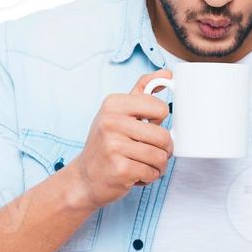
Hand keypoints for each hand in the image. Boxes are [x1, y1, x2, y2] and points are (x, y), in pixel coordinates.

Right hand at [70, 68, 173, 209]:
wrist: (84, 178)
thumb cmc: (106, 143)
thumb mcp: (118, 112)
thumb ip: (143, 92)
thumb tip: (167, 73)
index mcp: (113, 104)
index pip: (160, 108)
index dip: (160, 121)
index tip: (147, 126)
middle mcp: (111, 122)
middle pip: (163, 135)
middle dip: (164, 148)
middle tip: (150, 151)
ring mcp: (114, 146)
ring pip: (160, 156)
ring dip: (157, 165)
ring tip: (142, 163)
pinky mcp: (120, 169)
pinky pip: (152, 172)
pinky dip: (149, 177)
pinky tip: (134, 174)